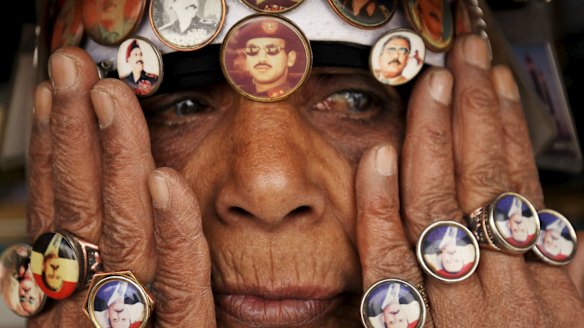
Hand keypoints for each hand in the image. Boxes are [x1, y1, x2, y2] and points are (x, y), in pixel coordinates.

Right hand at [27, 47, 214, 326]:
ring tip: (110, 100)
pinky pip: (178, 299)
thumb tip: (120, 213)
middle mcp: (91, 320)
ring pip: (120, 245)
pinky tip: (167, 185)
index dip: (59, 154)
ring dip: (115, 166)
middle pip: (80, 219)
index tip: (62, 97)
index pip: (65, 219)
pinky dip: (171, 241)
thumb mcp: (127, 319)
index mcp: (78, 307)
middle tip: (74, 72)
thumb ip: (123, 273)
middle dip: (74, 140)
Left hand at [355, 34, 583, 326]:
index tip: (494, 84)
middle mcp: (507, 292)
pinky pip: (392, 266)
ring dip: (433, 141)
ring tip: (432, 85)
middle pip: (486, 184)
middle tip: (464, 58)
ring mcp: (459, 312)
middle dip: (474, 113)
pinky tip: (378, 158)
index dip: (508, 130)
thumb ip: (566, 284)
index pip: (521, 189)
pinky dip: (382, 209)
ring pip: (441, 210)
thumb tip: (561, 234)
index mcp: (548, 290)